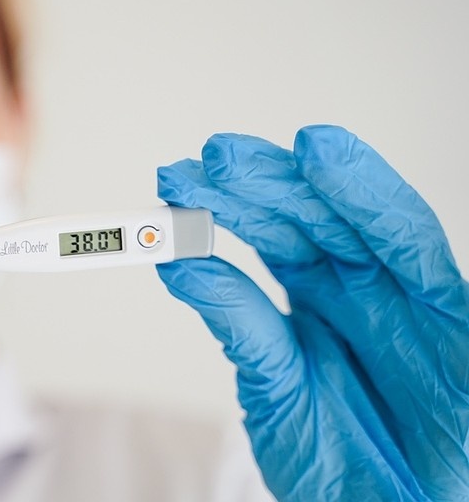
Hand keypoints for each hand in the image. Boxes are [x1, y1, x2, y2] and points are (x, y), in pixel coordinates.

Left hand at [155, 125, 468, 500]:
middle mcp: (358, 288)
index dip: (223, 204)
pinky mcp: (453, 316)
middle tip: (204, 162)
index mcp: (315, 302)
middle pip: (303, 216)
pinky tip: (326, 161)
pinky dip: (373, 199)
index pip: (269, 235)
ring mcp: (404, 297)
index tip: (175, 181)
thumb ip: (238, 323)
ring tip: (254, 154)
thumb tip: (178, 264)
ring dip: (305, 179)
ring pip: (352, 217)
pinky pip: (413, 245)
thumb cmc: (340, 461)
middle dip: (254, 184)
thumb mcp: (276, 388)